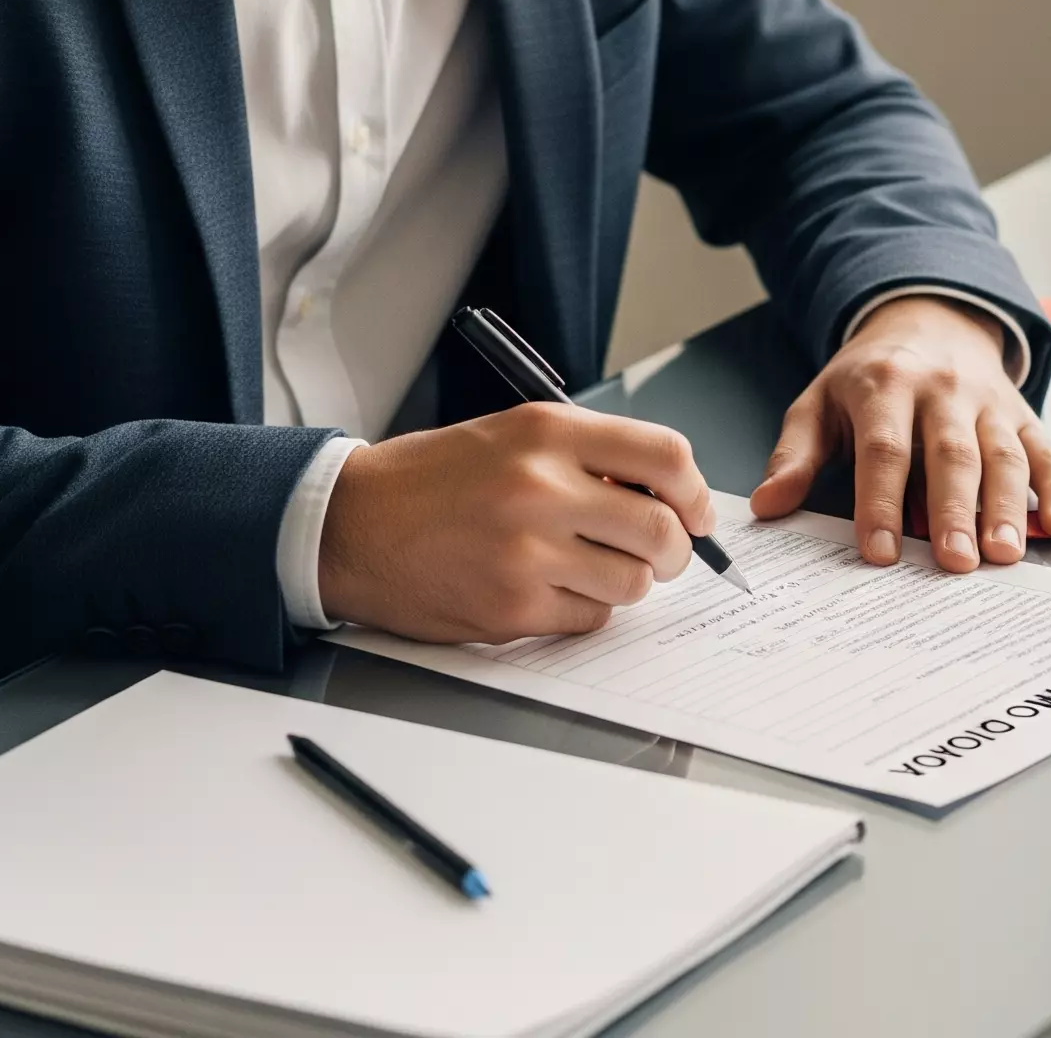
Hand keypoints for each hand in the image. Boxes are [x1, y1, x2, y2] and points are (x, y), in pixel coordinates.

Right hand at [316, 402, 714, 640]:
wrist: (354, 523)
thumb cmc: (434, 479)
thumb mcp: (514, 434)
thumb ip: (589, 455)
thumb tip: (665, 494)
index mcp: (548, 432)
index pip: (666, 456)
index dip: (695, 491)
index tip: (697, 511)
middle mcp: (542, 486)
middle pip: (661, 528)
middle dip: (675, 549)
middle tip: (663, 553)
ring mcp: (527, 551)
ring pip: (633, 581)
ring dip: (627, 581)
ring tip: (593, 567)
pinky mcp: (511, 607)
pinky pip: (590, 618)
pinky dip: (585, 609)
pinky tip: (552, 588)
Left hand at [749, 296, 1050, 570]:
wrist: (926, 318)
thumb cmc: (869, 376)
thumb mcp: (820, 401)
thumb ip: (796, 454)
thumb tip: (768, 505)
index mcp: (885, 385)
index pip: (884, 447)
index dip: (881, 502)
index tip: (880, 553)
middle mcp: (942, 390)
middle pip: (951, 453)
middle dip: (954, 509)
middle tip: (955, 562)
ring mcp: (987, 401)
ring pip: (1003, 454)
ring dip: (1008, 506)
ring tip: (1005, 554)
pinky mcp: (1021, 413)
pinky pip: (1046, 449)